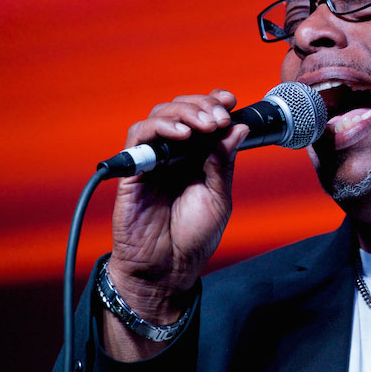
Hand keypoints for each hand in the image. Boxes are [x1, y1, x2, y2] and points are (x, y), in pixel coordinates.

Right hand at [107, 90, 248, 324]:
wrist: (167, 270)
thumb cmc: (192, 238)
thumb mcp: (218, 197)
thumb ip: (222, 162)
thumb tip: (238, 127)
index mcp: (197, 156)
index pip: (202, 116)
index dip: (213, 102)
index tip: (230, 101)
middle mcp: (174, 152)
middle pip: (181, 108)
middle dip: (202, 105)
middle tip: (219, 116)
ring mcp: (153, 158)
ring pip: (160, 114)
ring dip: (185, 112)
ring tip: (204, 125)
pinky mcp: (133, 169)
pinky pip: (138, 135)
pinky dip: (160, 127)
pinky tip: (181, 135)